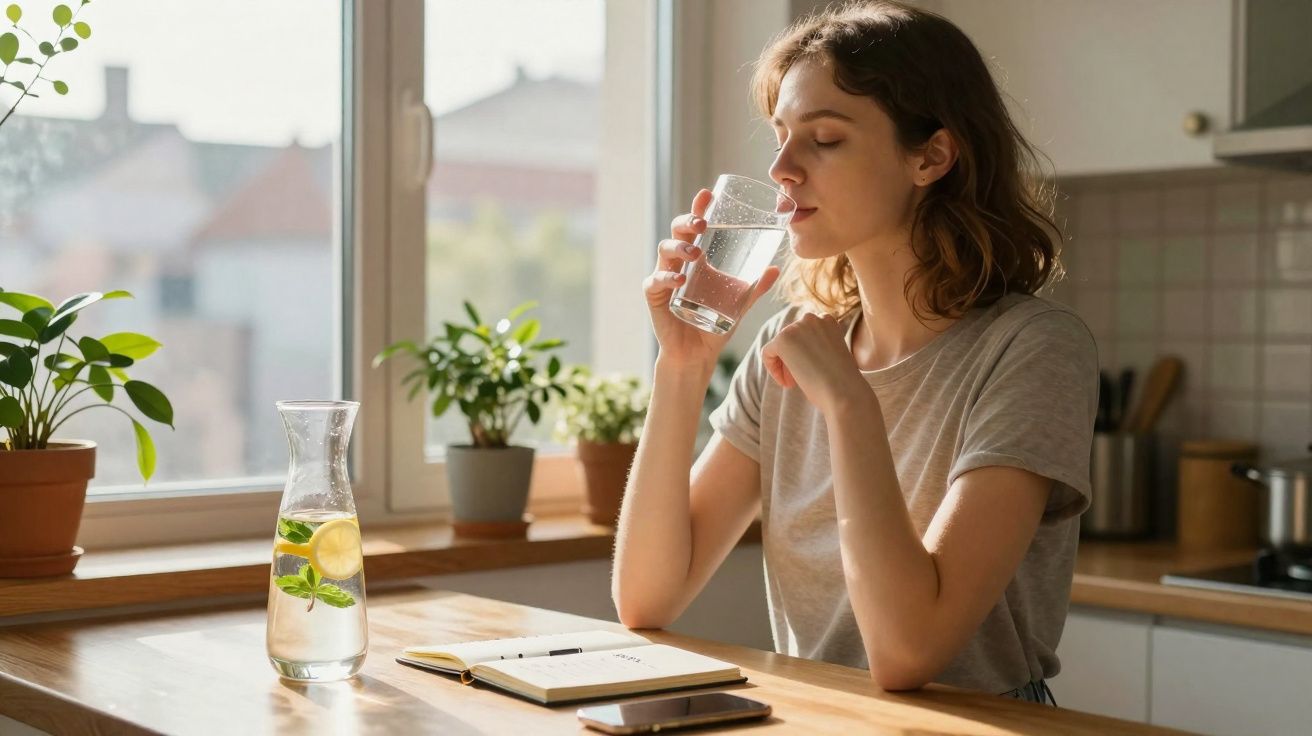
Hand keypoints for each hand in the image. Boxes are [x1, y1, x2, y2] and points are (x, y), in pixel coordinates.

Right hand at [644, 188, 779, 369]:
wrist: (697, 354)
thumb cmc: (714, 324)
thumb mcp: (739, 303)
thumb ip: (754, 287)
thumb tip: (775, 268)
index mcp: (696, 259)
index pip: (694, 227)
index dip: (697, 208)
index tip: (707, 194)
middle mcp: (678, 263)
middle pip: (676, 232)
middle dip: (686, 222)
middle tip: (701, 222)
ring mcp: (664, 277)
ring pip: (664, 251)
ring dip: (680, 247)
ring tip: (696, 253)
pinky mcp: (655, 297)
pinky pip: (655, 281)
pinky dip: (666, 277)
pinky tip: (680, 279)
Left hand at [760, 312, 867, 414]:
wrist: (845, 392)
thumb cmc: (842, 382)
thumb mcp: (831, 355)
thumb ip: (814, 346)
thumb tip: (796, 350)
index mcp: (827, 320)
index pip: (803, 334)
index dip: (803, 355)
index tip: (810, 371)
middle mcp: (812, 318)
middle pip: (790, 339)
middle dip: (792, 359)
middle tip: (799, 380)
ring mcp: (797, 327)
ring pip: (779, 346)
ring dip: (784, 365)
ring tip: (794, 382)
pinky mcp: (783, 339)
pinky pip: (767, 353)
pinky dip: (773, 369)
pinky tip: (786, 382)